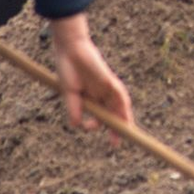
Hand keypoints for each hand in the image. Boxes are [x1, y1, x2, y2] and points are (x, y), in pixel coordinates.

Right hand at [50, 14, 133, 141]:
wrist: (69, 50)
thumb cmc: (68, 70)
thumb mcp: (70, 94)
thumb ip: (74, 109)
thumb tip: (77, 125)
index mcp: (93, 98)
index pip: (104, 115)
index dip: (107, 128)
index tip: (111, 142)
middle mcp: (102, 94)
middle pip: (114, 113)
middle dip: (117, 128)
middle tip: (116, 143)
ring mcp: (107, 87)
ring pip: (119, 105)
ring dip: (123, 119)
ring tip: (124, 132)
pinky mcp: (109, 79)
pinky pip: (119, 93)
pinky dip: (122, 104)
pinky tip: (124, 115)